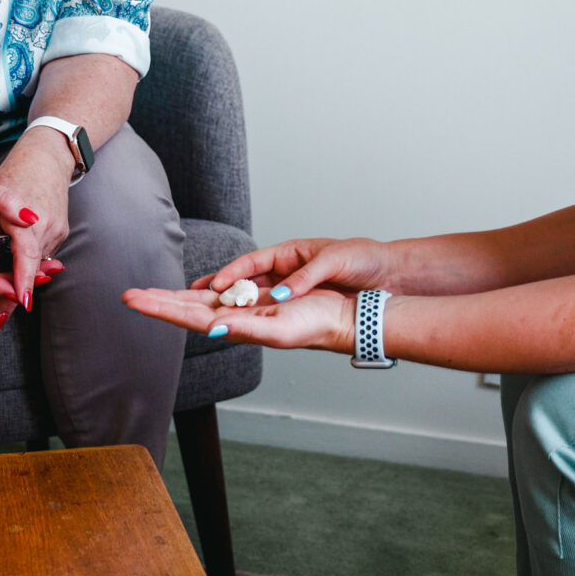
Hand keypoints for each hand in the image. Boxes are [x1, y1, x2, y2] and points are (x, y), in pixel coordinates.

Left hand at [122, 283, 356, 353]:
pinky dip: (198, 292)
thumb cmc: (313, 326)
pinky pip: (219, 293)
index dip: (159, 309)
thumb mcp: (278, 329)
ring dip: (172, 298)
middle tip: (127, 295)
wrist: (338, 317)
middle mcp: (232, 318)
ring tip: (148, 293)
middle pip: (185, 309)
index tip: (132, 301)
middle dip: (157, 302)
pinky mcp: (254, 299)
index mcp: (233, 326)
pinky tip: (190, 290)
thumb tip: (213, 329)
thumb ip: (244, 328)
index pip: (186, 317)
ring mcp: (242, 309)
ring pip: (197, 302)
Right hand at [196, 236, 397, 300]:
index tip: (214, 286)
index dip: (231, 273)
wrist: (387, 275)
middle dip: (214, 289)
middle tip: (187, 295)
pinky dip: (247, 314)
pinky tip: (231, 322)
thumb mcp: (334, 261)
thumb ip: (306, 277)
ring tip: (195, 310)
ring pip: (248, 296)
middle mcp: (284, 271)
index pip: (251, 263)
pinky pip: (266, 309)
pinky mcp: (297, 303)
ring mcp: (288, 288)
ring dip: (224, 304)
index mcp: (289, 253)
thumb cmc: (363, 260)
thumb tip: (281, 296)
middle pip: (241, 280)